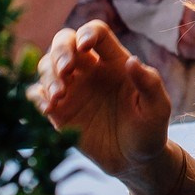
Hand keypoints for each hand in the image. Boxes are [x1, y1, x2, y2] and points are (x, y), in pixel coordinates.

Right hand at [30, 21, 173, 180]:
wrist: (135, 162)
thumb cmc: (150, 129)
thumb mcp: (158, 107)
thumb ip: (149, 83)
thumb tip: (132, 61)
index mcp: (114, 61)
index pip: (96, 33)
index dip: (87, 33)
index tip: (85, 47)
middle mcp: (89, 70)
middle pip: (64, 42)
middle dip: (60, 51)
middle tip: (66, 70)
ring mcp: (72, 90)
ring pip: (47, 65)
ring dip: (48, 75)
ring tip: (59, 96)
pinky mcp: (59, 112)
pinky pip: (38, 95)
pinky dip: (36, 97)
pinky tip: (47, 108)